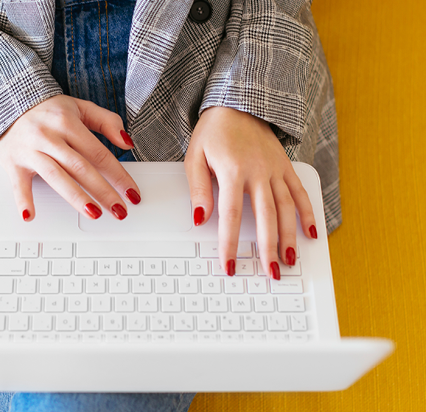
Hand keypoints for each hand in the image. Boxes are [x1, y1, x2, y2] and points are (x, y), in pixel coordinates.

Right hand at [0, 95, 140, 220]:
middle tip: (119, 210)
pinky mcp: (13, 163)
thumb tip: (127, 143)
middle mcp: (49, 136)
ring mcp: (31, 150)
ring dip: (76, 197)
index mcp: (68, 123)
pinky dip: (23, 201)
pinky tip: (30, 216)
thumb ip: (107, 122)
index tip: (131, 192)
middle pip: (81, 168)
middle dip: (103, 191)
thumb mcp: (80, 107)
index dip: (118, 175)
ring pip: (56, 176)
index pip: (99, 153)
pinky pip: (19, 184)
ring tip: (94, 213)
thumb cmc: (47, 111)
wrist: (7, 102)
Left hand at [184, 107, 316, 279]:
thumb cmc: (213, 132)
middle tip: (270, 272)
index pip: (230, 215)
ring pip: (286, 209)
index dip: (230, 243)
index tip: (229, 265)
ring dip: (290, 237)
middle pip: (265, 217)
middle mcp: (258, 172)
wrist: (238, 103)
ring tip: (290, 260)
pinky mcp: (285, 166)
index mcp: (232, 171)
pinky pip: (300, 192)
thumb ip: (198, 189)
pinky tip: (310, 233)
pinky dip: (307, 213)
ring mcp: (275, 170)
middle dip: (268, 248)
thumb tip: (200, 218)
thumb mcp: (194, 157)